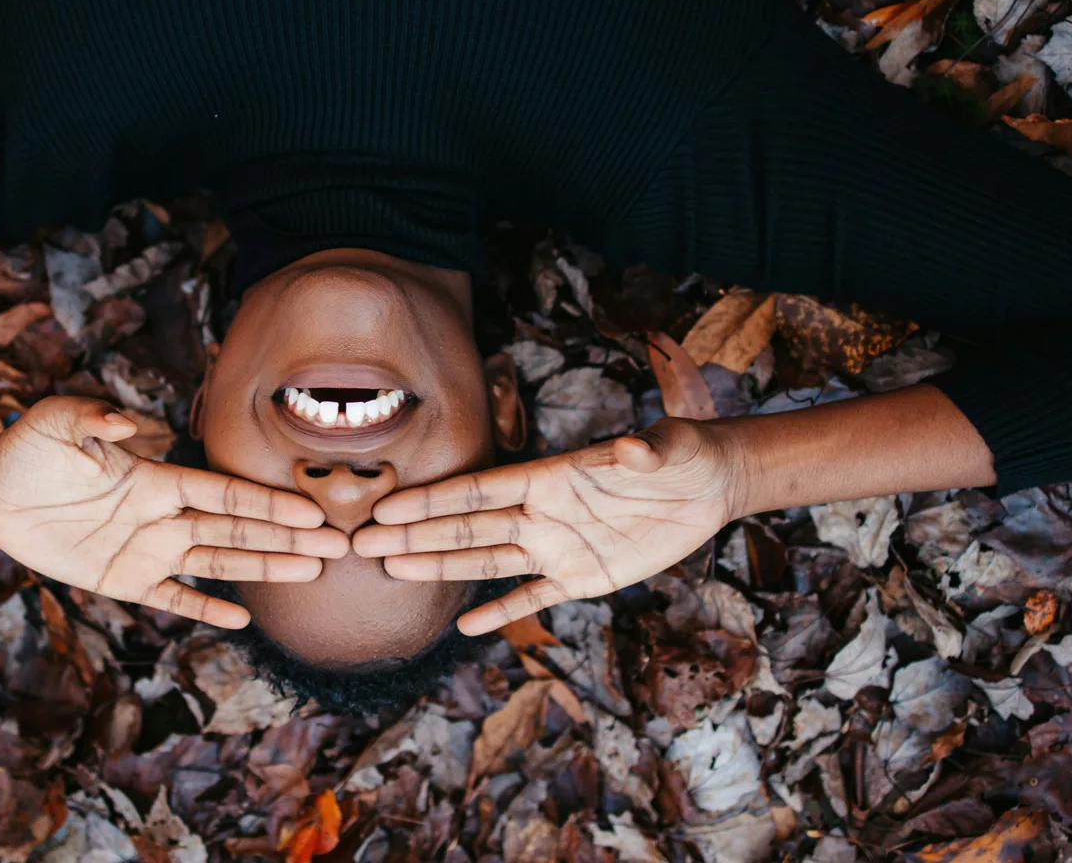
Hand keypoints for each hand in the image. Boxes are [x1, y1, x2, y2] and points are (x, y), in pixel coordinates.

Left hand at [0, 396, 347, 627]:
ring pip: (217, 563)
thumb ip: (93, 417)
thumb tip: (131, 426)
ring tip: (310, 572)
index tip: (310, 510)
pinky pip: (171, 599)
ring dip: (264, 568)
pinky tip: (241, 620)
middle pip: (236, 530)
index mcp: (156, 479)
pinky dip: (204, 609)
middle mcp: (162, 516)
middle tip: (336, 546)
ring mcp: (146, 551)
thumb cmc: (29, 448)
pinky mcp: (121, 581)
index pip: (223, 494)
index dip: (266, 503)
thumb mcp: (56, 421)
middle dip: (286, 537)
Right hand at [350, 417, 747, 634]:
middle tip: (363, 544)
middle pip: (466, 525)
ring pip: (487, 559)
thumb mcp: (670, 446)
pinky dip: (502, 612)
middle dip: (415, 535)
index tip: (388, 506)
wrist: (708, 484)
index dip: (434, 499)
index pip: (481, 489)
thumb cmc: (684, 452)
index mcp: (551, 477)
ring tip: (394, 572)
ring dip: (441, 565)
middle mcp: (543, 512)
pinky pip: (533, 598)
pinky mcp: (583, 576)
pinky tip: (468, 626)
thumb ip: (645, 450)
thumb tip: (631, 448)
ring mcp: (558, 546)